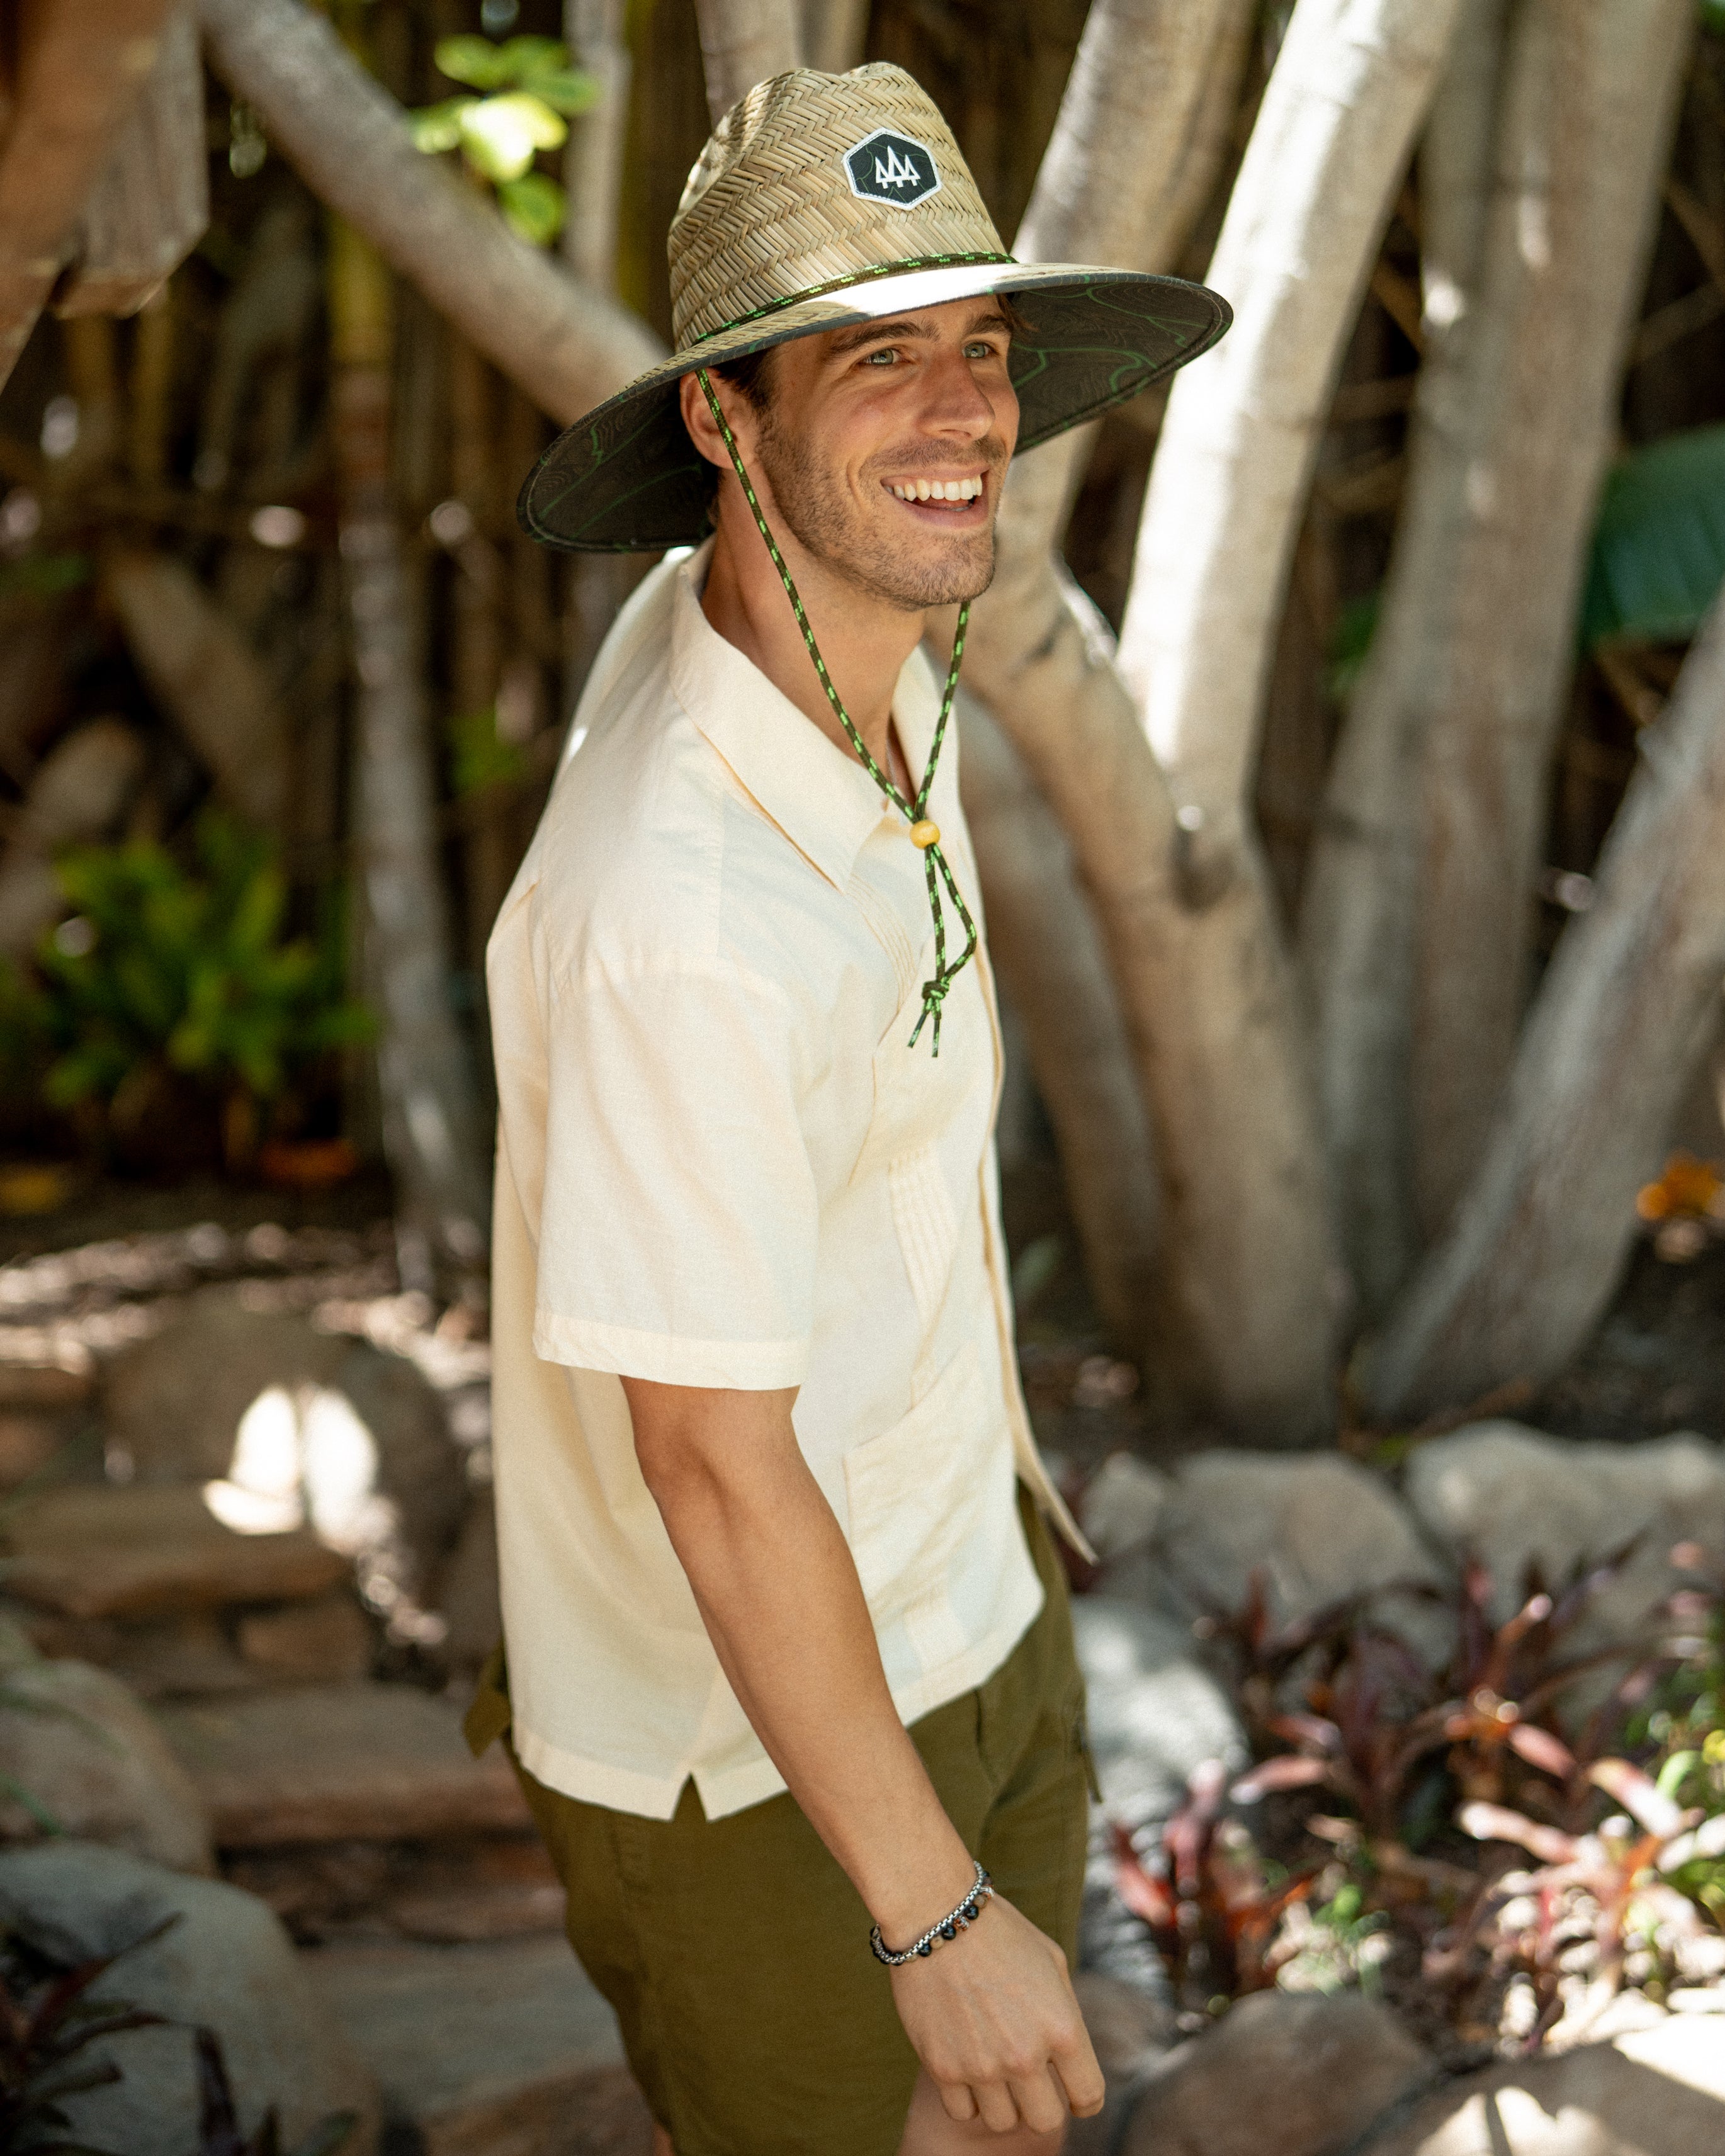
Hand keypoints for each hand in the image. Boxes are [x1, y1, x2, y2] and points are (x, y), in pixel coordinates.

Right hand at [889, 1893, 1103, 2134]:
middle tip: (1030, 2082)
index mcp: (1062, 2029)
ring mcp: (982, 2066)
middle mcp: (1025, 2056)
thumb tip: (1070, 2060)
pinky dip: (967, 2097)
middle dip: (1042, 2104)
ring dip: (1003, 2101)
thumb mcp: (1052, 1963)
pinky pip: (963, 2111)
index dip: (1085, 2100)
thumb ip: (1065, 2014)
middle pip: (1045, 2121)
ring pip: (1003, 2122)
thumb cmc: (1000, 1932)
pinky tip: (966, 2066)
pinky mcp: (942, 2068)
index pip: (1089, 2097)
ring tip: (994, 2067)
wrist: (937, 1914)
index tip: (1075, 2096)